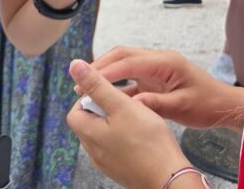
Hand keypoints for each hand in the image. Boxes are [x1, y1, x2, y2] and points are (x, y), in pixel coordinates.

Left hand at [67, 60, 189, 188]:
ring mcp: (107, 164)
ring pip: (104, 135)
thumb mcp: (122, 105)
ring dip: (116, 122)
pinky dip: (125, 137)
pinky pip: (116, 148)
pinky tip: (143, 135)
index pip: (75, 111)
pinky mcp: (121, 170)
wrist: (168, 177)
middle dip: (105, 109)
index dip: (89, 97)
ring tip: (138, 117)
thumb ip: (98, 85)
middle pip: (89, 123)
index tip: (110, 92)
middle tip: (127, 103)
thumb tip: (74, 66)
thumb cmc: (148, 140)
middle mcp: (93, 152)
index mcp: (89, 134)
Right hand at [89, 47, 243, 129]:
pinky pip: (131, 78)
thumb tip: (132, 104)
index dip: (108, 71)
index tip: (88, 80)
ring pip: (125, 64)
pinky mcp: (155, 79)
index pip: (130, 62)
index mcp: (166, 62)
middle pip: (123, 56)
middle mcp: (159, 60)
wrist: (222, 105)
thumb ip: (157, 103)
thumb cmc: (206, 104)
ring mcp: (156, 69)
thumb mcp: (182, 107)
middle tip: (80, 79)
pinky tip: (104, 97)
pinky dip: (117, 85)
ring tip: (86, 86)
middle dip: (101, 66)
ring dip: (106, 73)